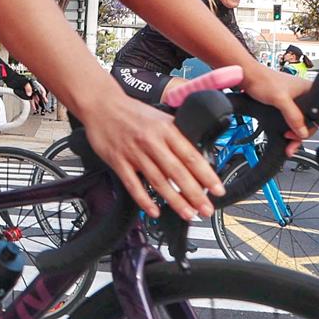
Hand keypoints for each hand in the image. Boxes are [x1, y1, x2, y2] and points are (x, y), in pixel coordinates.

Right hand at [72, 80, 223, 221]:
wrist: (101, 104)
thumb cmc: (132, 112)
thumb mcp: (160, 118)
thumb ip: (176, 136)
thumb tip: (195, 156)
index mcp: (166, 129)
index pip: (190, 156)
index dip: (206, 175)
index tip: (217, 189)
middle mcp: (152, 141)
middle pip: (177, 172)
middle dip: (195, 194)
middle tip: (206, 209)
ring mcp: (134, 153)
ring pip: (158, 181)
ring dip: (175, 200)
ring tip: (188, 213)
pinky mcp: (118, 161)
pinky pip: (133, 185)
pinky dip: (144, 200)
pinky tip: (154, 211)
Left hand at [242, 64, 313, 150]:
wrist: (248, 77)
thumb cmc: (264, 80)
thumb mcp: (281, 100)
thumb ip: (293, 116)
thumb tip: (303, 132)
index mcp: (309, 90)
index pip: (317, 115)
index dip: (309, 128)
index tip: (298, 135)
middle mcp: (304, 96)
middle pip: (308, 121)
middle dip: (300, 134)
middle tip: (290, 142)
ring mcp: (294, 101)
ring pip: (299, 122)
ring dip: (294, 134)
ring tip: (288, 144)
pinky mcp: (284, 105)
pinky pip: (290, 120)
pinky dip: (288, 129)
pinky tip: (284, 136)